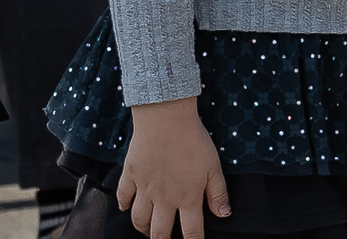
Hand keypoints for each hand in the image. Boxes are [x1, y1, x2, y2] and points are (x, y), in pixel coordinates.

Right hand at [117, 97, 227, 237]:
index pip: (191, 232)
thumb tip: (224, 215)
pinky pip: (122, 196)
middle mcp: (164, 199)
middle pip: (160, 233)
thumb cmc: (193, 140)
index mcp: (187, 198)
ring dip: (143, 228)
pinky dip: (123, 205)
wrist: (166, 119)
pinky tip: (125, 208)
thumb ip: (218, 193)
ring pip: (139, 219)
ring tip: (147, 230)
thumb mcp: (213, 166)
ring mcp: (144, 188)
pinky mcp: (130, 175)